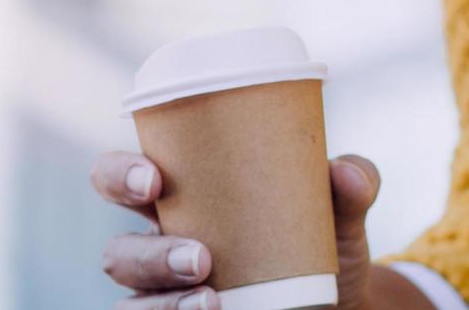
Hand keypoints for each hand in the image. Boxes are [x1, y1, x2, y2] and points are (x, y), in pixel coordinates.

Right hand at [91, 152, 412, 309]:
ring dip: (164, 302)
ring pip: (132, 302)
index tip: (153, 180)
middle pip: (117, 252)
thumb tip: (347, 172)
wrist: (337, 303)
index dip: (118, 176)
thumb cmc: (319, 241)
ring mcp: (165, 294)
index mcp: (178, 199)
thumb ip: (350, 186)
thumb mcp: (338, 213)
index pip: (119, 178)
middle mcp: (160, 247)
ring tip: (213, 299)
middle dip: (149, 257)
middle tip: (201, 258)